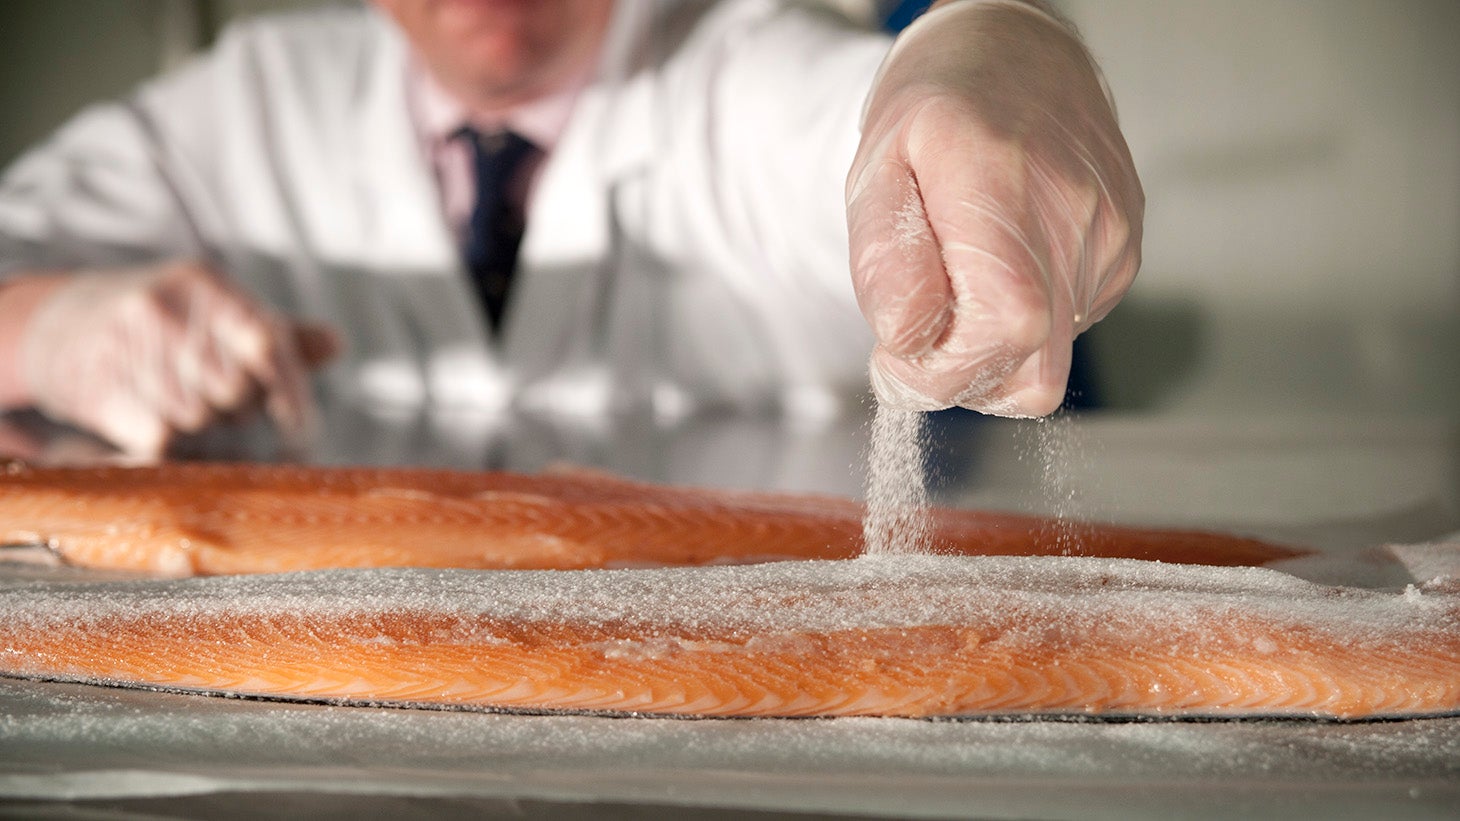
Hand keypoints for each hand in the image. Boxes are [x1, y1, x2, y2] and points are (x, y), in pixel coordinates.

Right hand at [14, 261, 337, 456]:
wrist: (59, 323)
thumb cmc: (167, 322)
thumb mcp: (219, 310)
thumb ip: (281, 334)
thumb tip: (336, 344)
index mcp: (207, 285)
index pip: (267, 344)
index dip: (291, 393)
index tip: (301, 429)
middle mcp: (167, 308)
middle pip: (236, 391)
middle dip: (240, 408)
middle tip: (221, 400)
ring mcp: (128, 345)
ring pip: (199, 419)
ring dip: (203, 426)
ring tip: (181, 401)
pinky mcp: (100, 388)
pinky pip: (159, 440)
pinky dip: (169, 446)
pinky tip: (157, 426)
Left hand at [846, 0, 1142, 415]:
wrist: (1016, 57)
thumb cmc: (936, 111)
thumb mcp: (876, 170)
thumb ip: (883, 260)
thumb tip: (904, 338)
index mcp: (1000, 181)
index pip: (1002, 326)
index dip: (942, 368)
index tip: (896, 353)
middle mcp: (1073, 212)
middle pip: (1032, 372)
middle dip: (961, 377)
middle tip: (920, 331)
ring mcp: (1111, 236)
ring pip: (1048, 365)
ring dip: (988, 351)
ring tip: (961, 280)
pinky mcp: (1126, 254)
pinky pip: (1068, 334)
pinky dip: (1023, 327)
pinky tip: (1002, 269)